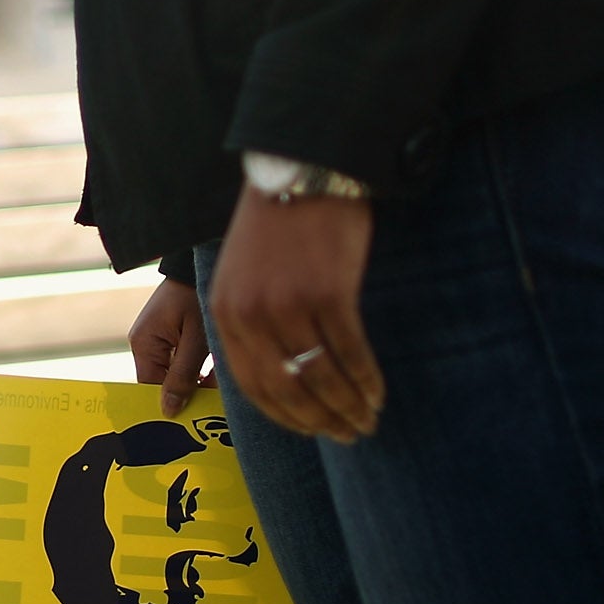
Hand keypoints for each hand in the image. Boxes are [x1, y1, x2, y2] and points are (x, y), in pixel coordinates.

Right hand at [130, 277, 214, 416]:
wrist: (200, 263)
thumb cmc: (198, 296)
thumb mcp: (196, 339)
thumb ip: (183, 375)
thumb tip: (168, 410)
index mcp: (144, 343)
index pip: (150, 386)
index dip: (170, 402)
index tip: (196, 414)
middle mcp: (145, 343)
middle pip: (164, 382)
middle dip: (190, 390)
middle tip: (215, 399)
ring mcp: (157, 339)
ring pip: (176, 373)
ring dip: (200, 379)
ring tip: (221, 379)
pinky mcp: (171, 336)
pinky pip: (182, 361)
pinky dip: (201, 367)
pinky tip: (219, 369)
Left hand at [205, 187, 385, 441]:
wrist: (302, 167)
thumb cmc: (278, 222)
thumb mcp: (244, 273)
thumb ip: (252, 321)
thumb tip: (283, 375)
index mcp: (226, 312)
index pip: (252, 385)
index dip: (286, 416)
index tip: (312, 431)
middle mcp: (251, 314)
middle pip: (286, 389)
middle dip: (319, 421)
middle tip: (347, 435)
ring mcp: (288, 305)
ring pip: (319, 377)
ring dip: (347, 406)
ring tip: (367, 420)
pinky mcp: (327, 292)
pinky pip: (350, 352)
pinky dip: (365, 379)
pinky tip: (377, 393)